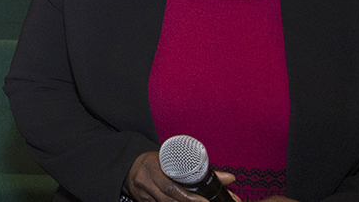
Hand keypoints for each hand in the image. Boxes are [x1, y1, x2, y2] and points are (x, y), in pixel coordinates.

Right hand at [123, 151, 238, 201]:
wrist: (128, 167)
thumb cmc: (153, 162)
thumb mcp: (172, 159)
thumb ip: (200, 170)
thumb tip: (230, 178)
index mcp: (154, 169)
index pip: (172, 186)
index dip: (189, 197)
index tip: (205, 200)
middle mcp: (148, 184)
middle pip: (171, 200)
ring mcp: (146, 196)